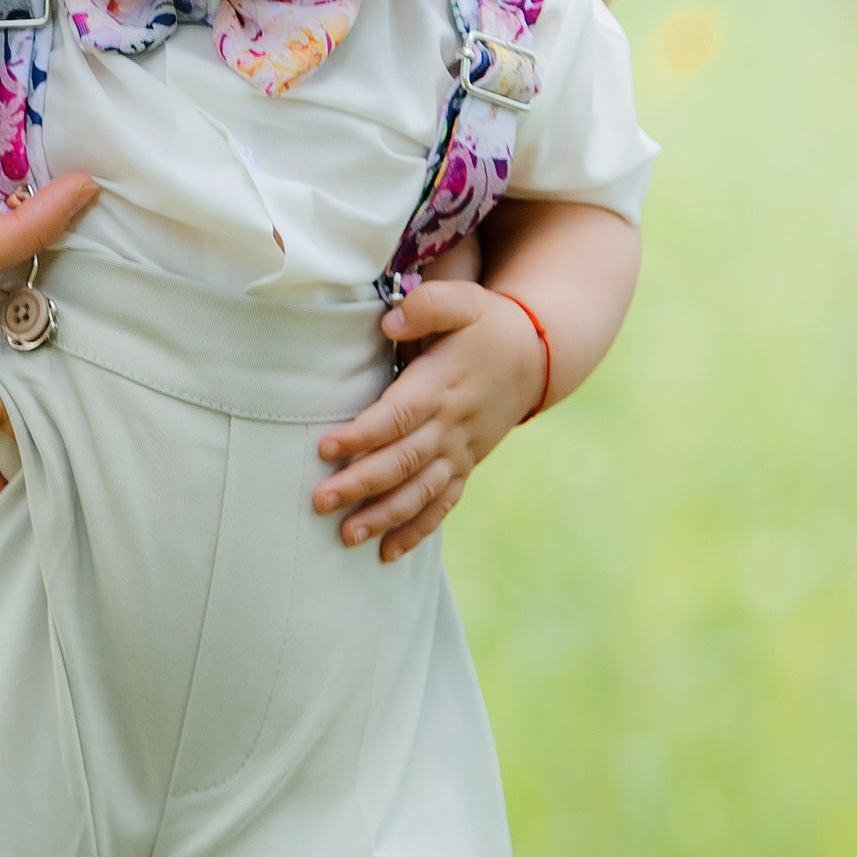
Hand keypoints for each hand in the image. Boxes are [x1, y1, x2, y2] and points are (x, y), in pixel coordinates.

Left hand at [312, 279, 546, 558]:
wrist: (536, 357)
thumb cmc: (487, 326)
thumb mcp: (464, 302)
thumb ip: (428, 306)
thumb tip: (390, 320)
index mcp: (441, 387)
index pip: (398, 416)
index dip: (363, 434)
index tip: (326, 448)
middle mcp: (450, 427)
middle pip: (402, 462)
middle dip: (361, 484)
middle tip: (320, 502)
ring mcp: (459, 452)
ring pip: (420, 492)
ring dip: (384, 517)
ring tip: (346, 536)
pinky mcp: (464, 467)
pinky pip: (442, 505)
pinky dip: (417, 531)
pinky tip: (388, 554)